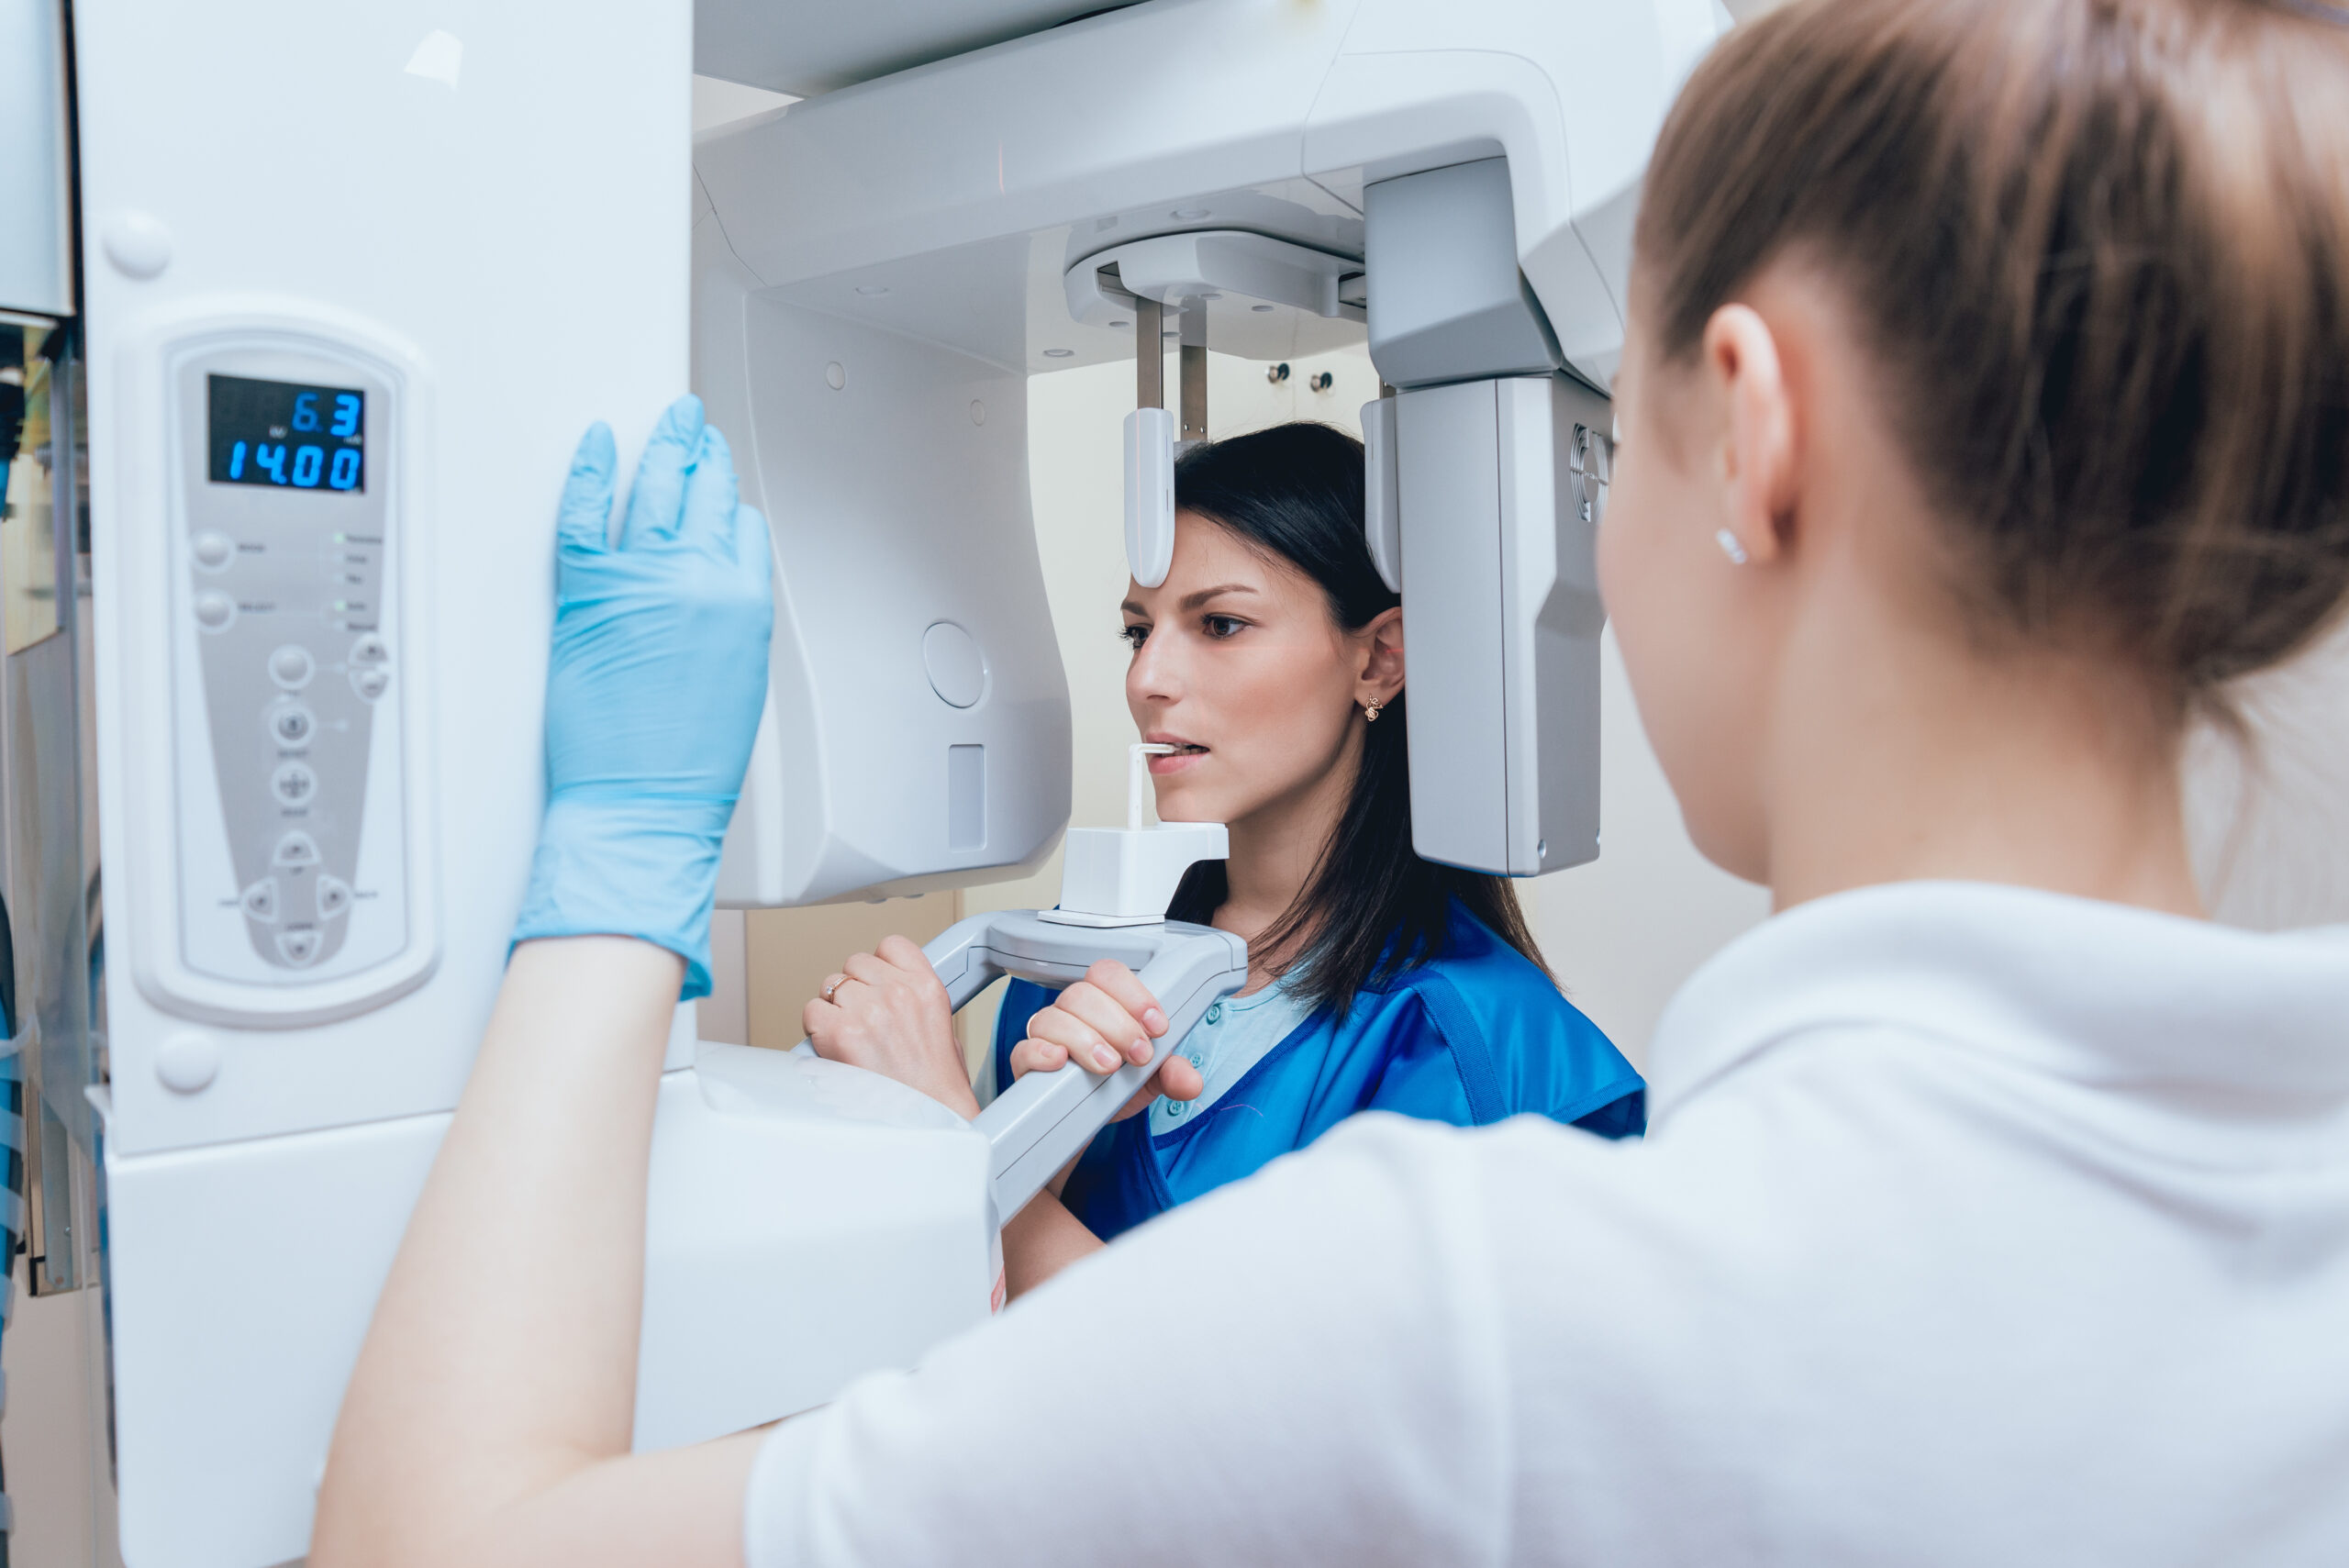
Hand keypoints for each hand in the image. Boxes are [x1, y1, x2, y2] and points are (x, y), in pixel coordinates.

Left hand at [510, 396, 773, 999]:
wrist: (642, 803)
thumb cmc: (688, 764)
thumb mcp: (739, 682)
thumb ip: (729, 623)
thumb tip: (712, 594)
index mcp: (743, 603)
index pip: (743, 528)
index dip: (728, 504)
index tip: (720, 489)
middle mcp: (699, 579)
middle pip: (703, 493)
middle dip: (701, 452)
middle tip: (694, 427)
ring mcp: (643, 578)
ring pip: (655, 488)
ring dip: (662, 447)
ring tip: (666, 424)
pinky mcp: (588, 590)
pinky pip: (586, 511)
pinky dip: (591, 470)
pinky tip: (598, 444)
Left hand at [805, 935, 979, 1118]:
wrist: (930, 1119)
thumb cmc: (935, 1087)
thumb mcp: (942, 1028)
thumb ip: (913, 1000)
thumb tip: (883, 992)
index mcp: (927, 987)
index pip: (891, 945)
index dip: (879, 964)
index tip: (877, 981)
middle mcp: (898, 992)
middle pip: (855, 964)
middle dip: (855, 989)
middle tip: (862, 1019)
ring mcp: (868, 1010)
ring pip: (831, 985)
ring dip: (834, 1008)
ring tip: (849, 1037)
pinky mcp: (841, 1033)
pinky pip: (812, 1012)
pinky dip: (816, 1029)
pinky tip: (833, 1047)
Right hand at [1009, 960, 1203, 1121]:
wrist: (1088, 1123)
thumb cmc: (1115, 1087)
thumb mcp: (1150, 1079)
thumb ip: (1171, 1074)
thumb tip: (1190, 1081)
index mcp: (1102, 1004)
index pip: (1108, 974)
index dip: (1134, 995)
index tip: (1157, 1026)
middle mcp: (1071, 1013)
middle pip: (1082, 995)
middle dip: (1117, 1024)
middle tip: (1139, 1054)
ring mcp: (1045, 1036)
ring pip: (1053, 1018)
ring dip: (1086, 1040)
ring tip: (1110, 1067)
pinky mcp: (1026, 1064)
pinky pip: (1023, 1049)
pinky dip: (1041, 1052)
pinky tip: (1061, 1061)